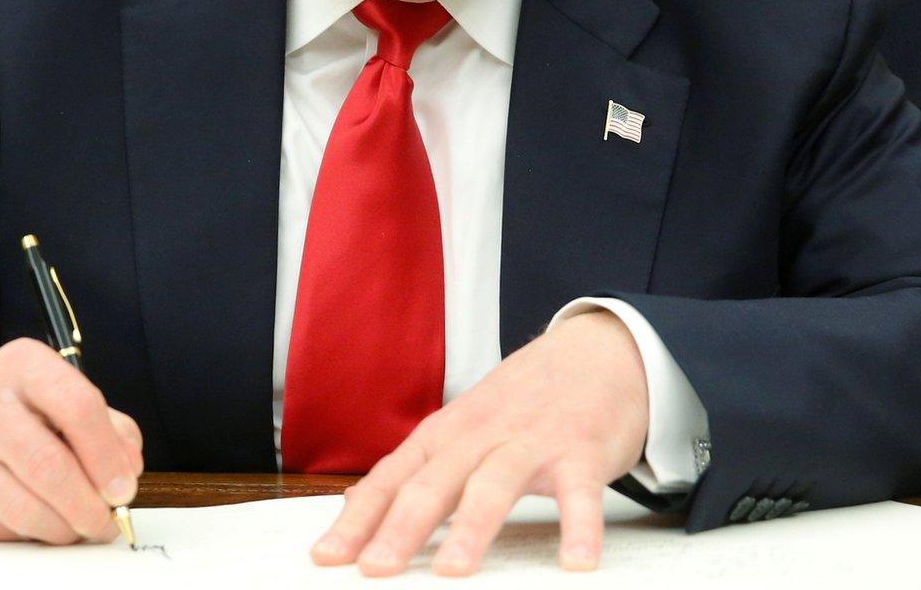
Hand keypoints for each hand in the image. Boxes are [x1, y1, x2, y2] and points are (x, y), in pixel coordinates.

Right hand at [0, 337, 144, 543]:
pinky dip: (34, 533)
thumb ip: (111, 432)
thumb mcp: (69, 402)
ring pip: (23, 504)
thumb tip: (126, 472)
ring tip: (79, 527)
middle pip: (47, 462)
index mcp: (25, 364)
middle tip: (105, 521)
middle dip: (86, 504)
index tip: (123, 489)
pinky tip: (46, 524)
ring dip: (63, 527)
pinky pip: (0, 524)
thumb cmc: (24, 415)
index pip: (77, 406)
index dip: (107, 456)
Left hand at [312, 310, 648, 576]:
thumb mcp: (458, 429)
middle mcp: (479, 436)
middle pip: (432, 484)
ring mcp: (530, 441)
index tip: (326, 557)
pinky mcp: (580, 449)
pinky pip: (580, 493)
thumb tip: (353, 502)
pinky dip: (579, 527)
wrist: (594, 353)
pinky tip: (575, 563)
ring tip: (451, 572)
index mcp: (444, 436)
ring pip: (494, 484)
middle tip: (376, 569)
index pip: (390, 481)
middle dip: (400, 528)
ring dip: (471, 528)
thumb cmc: (521, 402)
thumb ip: (412, 471)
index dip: (356, 520)